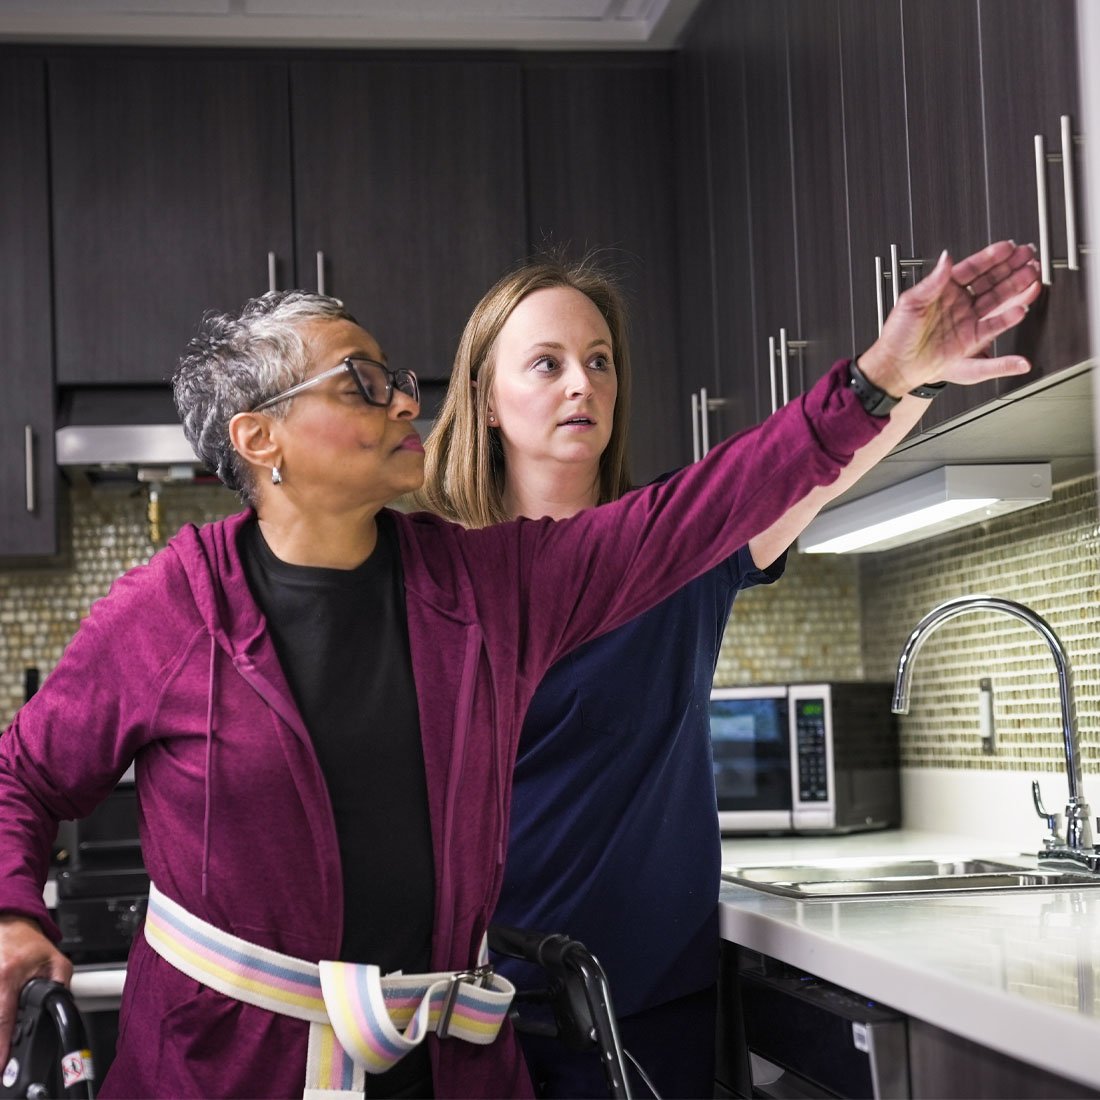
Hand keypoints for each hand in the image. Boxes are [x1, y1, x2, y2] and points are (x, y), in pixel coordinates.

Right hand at [0, 915, 71, 1061]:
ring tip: (6, 1041)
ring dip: (2, 1028)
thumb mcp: (56, 960)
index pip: (4, 1018)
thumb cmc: (29, 943)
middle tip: (5, 1060)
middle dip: (1, 1040)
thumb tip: (64, 1008)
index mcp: (8, 976)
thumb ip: (62, 984)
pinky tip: (5, 1023)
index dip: (1, 1046)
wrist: (10, 925)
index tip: (1, 1065)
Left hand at [858, 240, 1041, 394]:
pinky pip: (993, 325)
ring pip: (995, 299)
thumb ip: (932, 281)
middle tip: (1027, 255)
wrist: (896, 366)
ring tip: (1031, 275)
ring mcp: (965, 320)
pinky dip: (1007, 317)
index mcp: (942, 290)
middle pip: (989, 281)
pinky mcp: (970, 339)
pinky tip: (1019, 308)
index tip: (1007, 247)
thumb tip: (946, 258)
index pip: (971, 268)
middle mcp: (956, 303)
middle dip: (1009, 267)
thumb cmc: (897, 335)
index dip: (990, 257)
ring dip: (1014, 287)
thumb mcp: (911, 303)